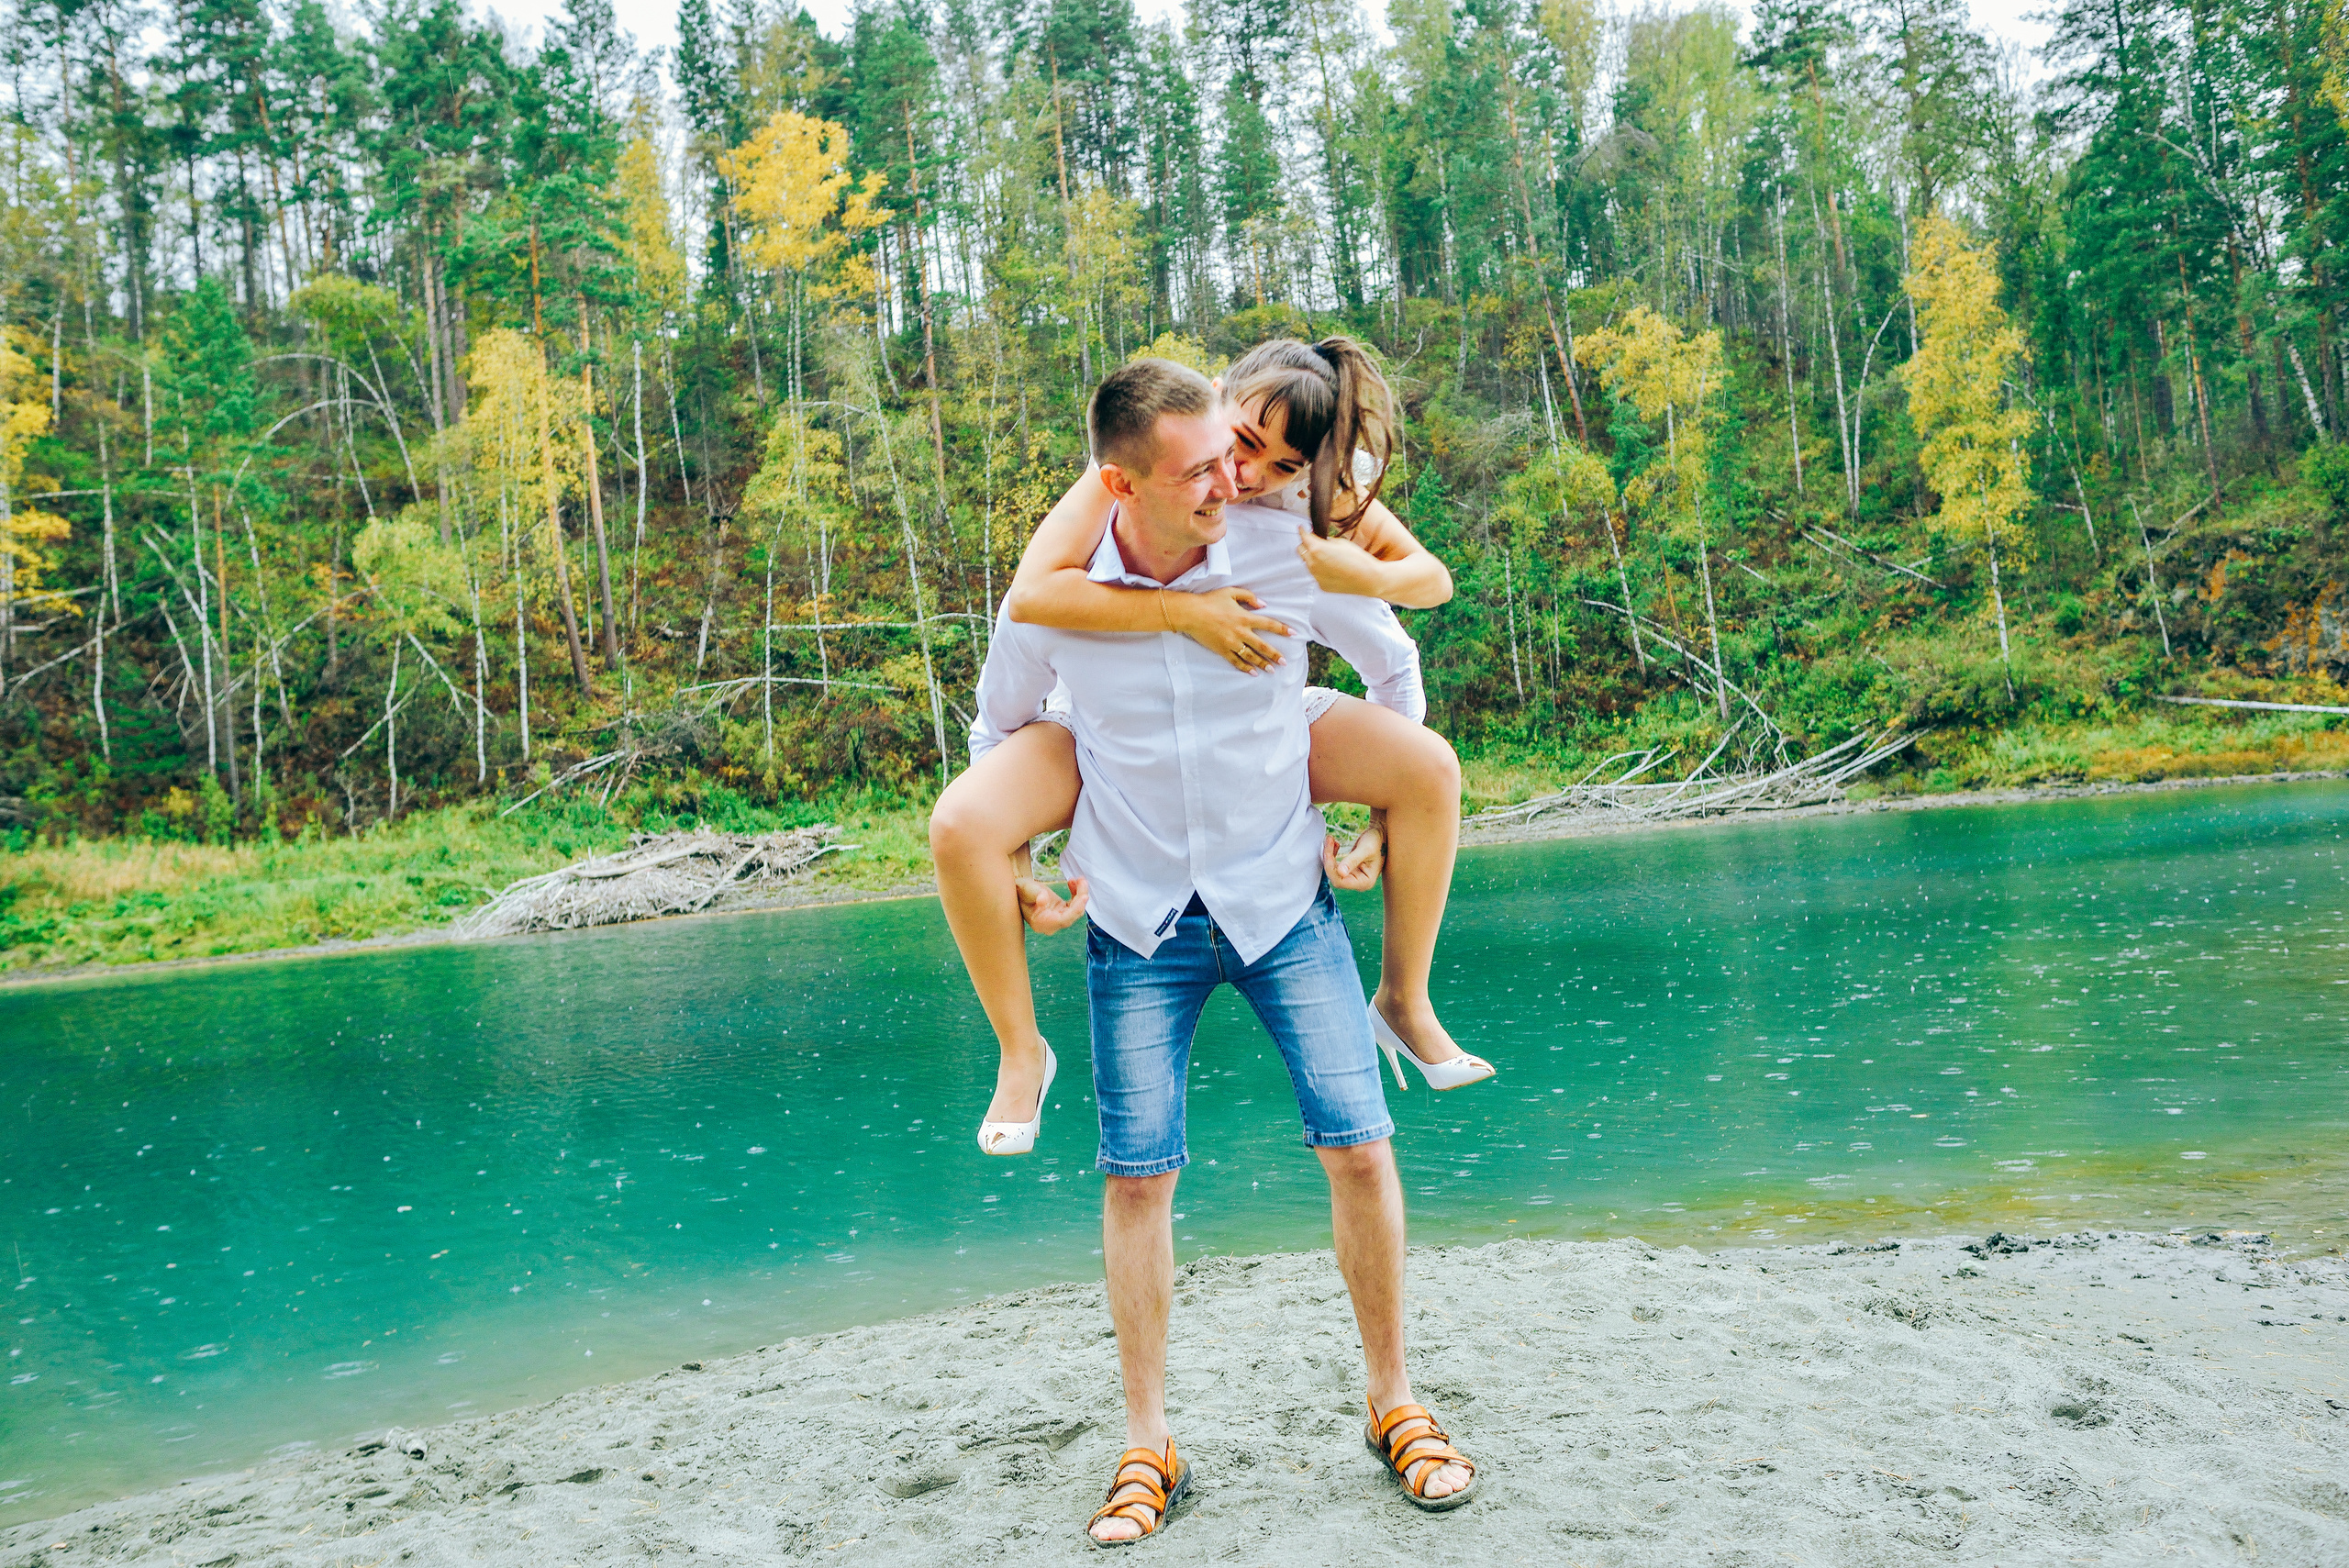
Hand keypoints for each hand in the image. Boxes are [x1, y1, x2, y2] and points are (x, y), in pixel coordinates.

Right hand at [1016, 872, 1089, 933]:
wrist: (1019, 890)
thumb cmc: (1021, 890)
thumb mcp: (1026, 889)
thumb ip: (1035, 894)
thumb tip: (1043, 900)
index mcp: (1041, 923)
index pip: (1063, 920)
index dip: (1075, 910)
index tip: (1083, 897)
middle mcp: (1051, 925)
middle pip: (1072, 916)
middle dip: (1080, 899)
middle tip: (1083, 882)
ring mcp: (1057, 918)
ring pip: (1075, 910)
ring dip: (1080, 894)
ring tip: (1080, 879)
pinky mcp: (1061, 911)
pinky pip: (1074, 905)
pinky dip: (1076, 893)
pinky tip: (1072, 882)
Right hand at [1167, 586, 1290, 673]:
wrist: (1191, 613)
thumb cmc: (1211, 600)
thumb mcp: (1231, 592)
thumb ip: (1249, 597)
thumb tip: (1263, 605)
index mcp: (1245, 617)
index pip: (1269, 624)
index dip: (1282, 629)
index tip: (1293, 634)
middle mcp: (1241, 632)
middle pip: (1262, 646)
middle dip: (1275, 655)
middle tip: (1284, 662)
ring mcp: (1231, 643)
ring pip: (1251, 656)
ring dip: (1262, 664)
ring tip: (1272, 670)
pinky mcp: (1222, 650)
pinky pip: (1236, 661)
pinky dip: (1245, 668)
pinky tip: (1253, 673)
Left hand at [1296, 526, 1389, 597]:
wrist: (1368, 579)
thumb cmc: (1358, 559)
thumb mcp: (1341, 543)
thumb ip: (1327, 541)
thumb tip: (1321, 541)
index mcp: (1317, 549)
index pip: (1303, 537)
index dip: (1302, 531)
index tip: (1301, 528)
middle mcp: (1312, 564)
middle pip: (1300, 550)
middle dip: (1306, 544)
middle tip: (1315, 542)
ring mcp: (1316, 576)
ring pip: (1307, 563)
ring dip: (1313, 558)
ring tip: (1328, 557)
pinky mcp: (1321, 585)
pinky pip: (1316, 574)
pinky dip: (1320, 570)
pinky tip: (1333, 569)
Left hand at [1322, 817, 1384, 891]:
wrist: (1381, 835)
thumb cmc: (1377, 841)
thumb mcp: (1365, 849)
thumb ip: (1352, 861)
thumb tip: (1341, 873)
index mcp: (1365, 882)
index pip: (1340, 882)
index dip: (1331, 868)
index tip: (1328, 852)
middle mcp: (1358, 882)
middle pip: (1335, 876)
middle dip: (1329, 859)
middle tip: (1328, 841)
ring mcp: (1353, 876)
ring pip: (1333, 870)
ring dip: (1329, 855)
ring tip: (1330, 840)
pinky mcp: (1349, 870)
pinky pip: (1335, 865)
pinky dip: (1332, 854)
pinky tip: (1335, 844)